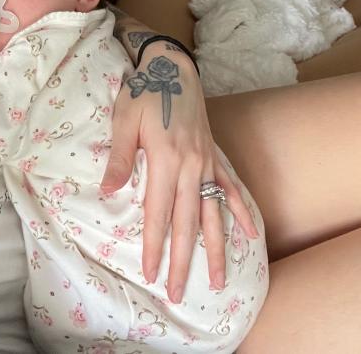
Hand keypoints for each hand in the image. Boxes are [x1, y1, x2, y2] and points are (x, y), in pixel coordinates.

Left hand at [101, 50, 258, 302]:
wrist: (172, 67)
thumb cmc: (143, 93)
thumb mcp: (124, 121)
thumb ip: (120, 158)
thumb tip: (109, 192)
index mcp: (165, 160)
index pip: (157, 213)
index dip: (153, 245)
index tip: (150, 273)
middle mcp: (191, 167)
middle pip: (186, 223)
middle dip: (182, 261)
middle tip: (178, 293)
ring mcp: (207, 164)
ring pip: (212, 214)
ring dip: (214, 249)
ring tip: (217, 280)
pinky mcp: (214, 158)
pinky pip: (230, 189)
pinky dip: (241, 212)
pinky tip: (251, 236)